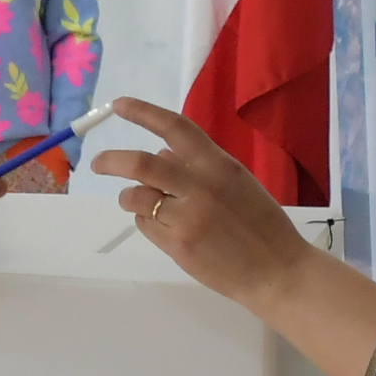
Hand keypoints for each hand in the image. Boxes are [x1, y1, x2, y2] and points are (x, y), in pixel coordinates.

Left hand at [86, 99, 317, 309]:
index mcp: (219, 164)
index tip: (119, 104)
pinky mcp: (178, 245)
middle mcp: (200, 186)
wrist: (277, 271)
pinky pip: (145, 225)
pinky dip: (145, 222)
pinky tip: (164, 228)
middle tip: (98, 163)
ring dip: (130, 198)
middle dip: (111, 161)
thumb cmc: (262, 225)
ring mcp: (187, 217)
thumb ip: (200, 167)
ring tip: (140, 204)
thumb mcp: (237, 183)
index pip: (176, 128)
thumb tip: (160, 152)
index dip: (144, 113)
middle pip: (141, 164)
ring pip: (136, 197)